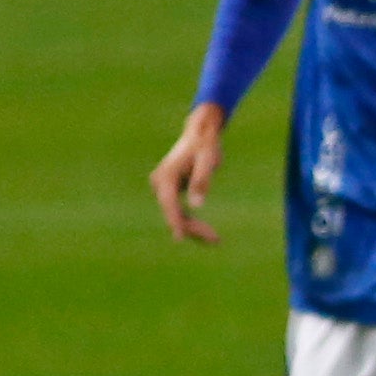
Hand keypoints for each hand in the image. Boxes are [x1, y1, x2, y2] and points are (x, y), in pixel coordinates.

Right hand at [151, 103, 225, 244]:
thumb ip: (202, 182)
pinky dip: (191, 221)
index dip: (176, 223)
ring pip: (175, 214)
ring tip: (215, 240)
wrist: (200, 134)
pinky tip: (207, 233)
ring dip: (193, 228)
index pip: (169, 205)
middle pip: (173, 213)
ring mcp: (162, 188)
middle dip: (192, 228)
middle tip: (216, 240)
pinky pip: (178, 210)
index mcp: (165, 177)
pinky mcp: (169, 191)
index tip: (179, 238)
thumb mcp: (208, 161)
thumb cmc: (206, 146)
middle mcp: (159, 183)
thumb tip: (196, 205)